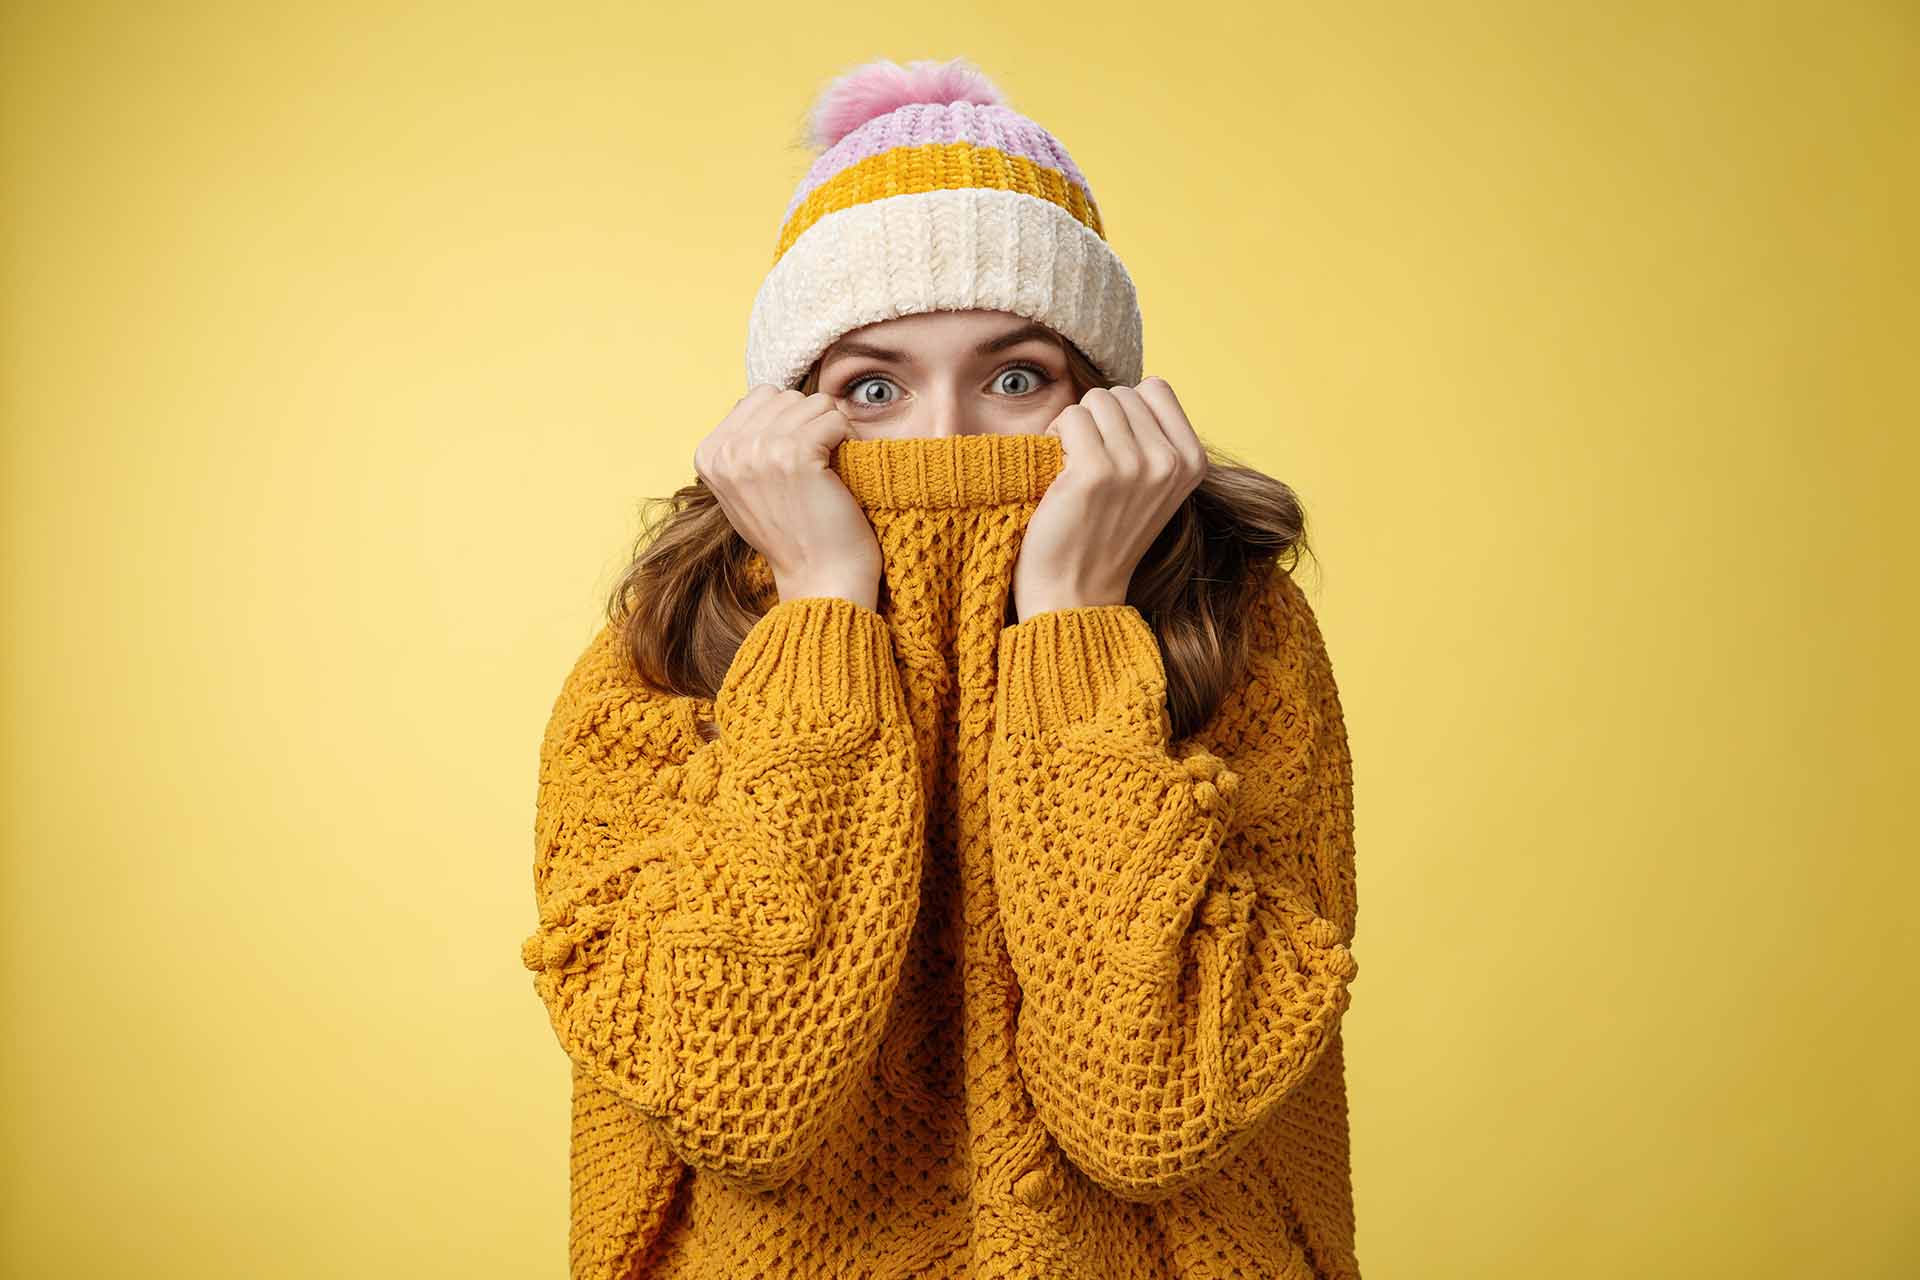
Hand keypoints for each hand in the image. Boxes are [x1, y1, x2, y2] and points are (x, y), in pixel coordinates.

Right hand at [693, 386, 881, 608]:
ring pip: (813, 403)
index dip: (788, 421)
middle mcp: (728, 450)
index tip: (794, 461)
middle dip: (810, 423)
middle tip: (816, 467)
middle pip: (786, 396)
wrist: (819, 578)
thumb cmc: (792, 535)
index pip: (759, 397)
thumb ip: (743, 445)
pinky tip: (841, 469)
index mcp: (708, 454)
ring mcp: (759, 451)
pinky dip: (847, 439)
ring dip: (831, 431)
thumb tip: (762, 399)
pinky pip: (834, 418)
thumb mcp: (745, 489)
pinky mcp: (795, 455)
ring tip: (827, 471)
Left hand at [1010, 376, 1207, 621]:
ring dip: (1073, 428)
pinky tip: (1058, 474)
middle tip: (1088, 465)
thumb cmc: (1104, 535)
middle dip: (1097, 421)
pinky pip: (1068, 417)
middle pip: (1120, 393)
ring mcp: (1134, 465)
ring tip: (1072, 469)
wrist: (1075, 592)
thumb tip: (1135, 389)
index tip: (1116, 450)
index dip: (1125, 411)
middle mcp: (1170, 462)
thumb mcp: (1153, 487)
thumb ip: (1155, 439)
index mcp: (1193, 462)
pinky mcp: (1094, 471)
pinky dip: (1054, 438)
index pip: (1155, 389)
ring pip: (1093, 401)